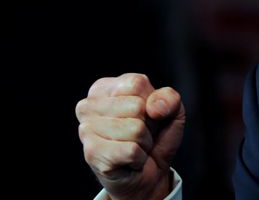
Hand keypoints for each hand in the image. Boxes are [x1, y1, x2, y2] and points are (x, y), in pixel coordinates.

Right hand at [76, 73, 185, 199]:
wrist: (149, 174)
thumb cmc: (156, 137)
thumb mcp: (171, 111)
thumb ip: (169, 98)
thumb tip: (154, 107)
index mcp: (104, 88)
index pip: (137, 84)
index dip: (152, 103)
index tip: (147, 115)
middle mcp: (88, 106)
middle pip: (136, 106)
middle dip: (149, 125)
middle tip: (141, 135)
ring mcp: (87, 130)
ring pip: (135, 129)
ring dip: (144, 142)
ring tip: (135, 147)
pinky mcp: (92, 153)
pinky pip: (131, 150)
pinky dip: (139, 158)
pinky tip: (130, 160)